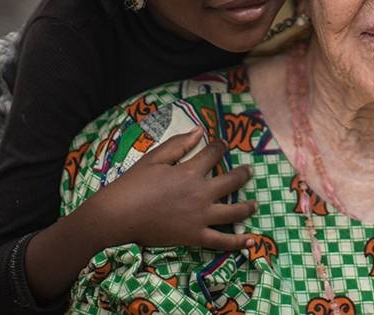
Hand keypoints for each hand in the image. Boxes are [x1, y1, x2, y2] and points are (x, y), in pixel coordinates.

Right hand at [86, 129, 255, 251]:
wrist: (118, 216)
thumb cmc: (133, 185)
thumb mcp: (153, 158)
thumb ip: (178, 144)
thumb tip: (200, 131)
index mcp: (190, 172)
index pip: (213, 154)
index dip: (220, 147)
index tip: (223, 144)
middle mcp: (201, 193)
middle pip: (231, 181)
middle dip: (242, 174)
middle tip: (248, 171)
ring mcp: (200, 217)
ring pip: (233, 211)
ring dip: (247, 206)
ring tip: (255, 204)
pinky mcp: (195, 236)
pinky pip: (222, 241)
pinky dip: (238, 243)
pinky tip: (252, 242)